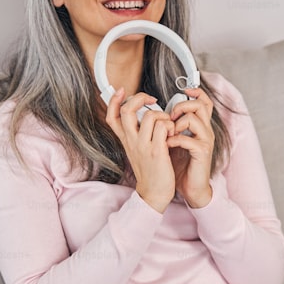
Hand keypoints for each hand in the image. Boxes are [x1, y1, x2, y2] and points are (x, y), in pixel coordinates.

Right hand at [105, 87, 175, 212]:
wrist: (154, 193)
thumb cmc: (150, 170)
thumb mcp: (138, 150)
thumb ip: (138, 134)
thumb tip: (144, 116)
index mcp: (126, 140)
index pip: (112, 116)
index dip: (114, 100)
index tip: (122, 90)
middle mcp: (132, 141)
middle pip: (127, 110)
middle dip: (140, 97)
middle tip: (152, 100)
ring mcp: (143, 146)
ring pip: (150, 116)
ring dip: (163, 116)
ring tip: (168, 126)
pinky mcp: (156, 151)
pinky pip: (163, 127)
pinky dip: (170, 126)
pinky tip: (172, 135)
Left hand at [167, 87, 214, 208]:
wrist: (190, 188)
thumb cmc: (181, 165)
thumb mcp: (173, 141)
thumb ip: (169, 127)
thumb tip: (154, 113)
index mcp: (199, 126)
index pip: (203, 101)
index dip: (196, 92)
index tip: (183, 90)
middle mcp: (205, 131)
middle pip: (201, 105)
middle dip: (182, 106)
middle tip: (170, 116)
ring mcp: (205, 141)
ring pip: (194, 119)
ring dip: (177, 123)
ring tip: (168, 133)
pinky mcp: (202, 153)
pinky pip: (188, 139)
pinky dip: (175, 140)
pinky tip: (167, 146)